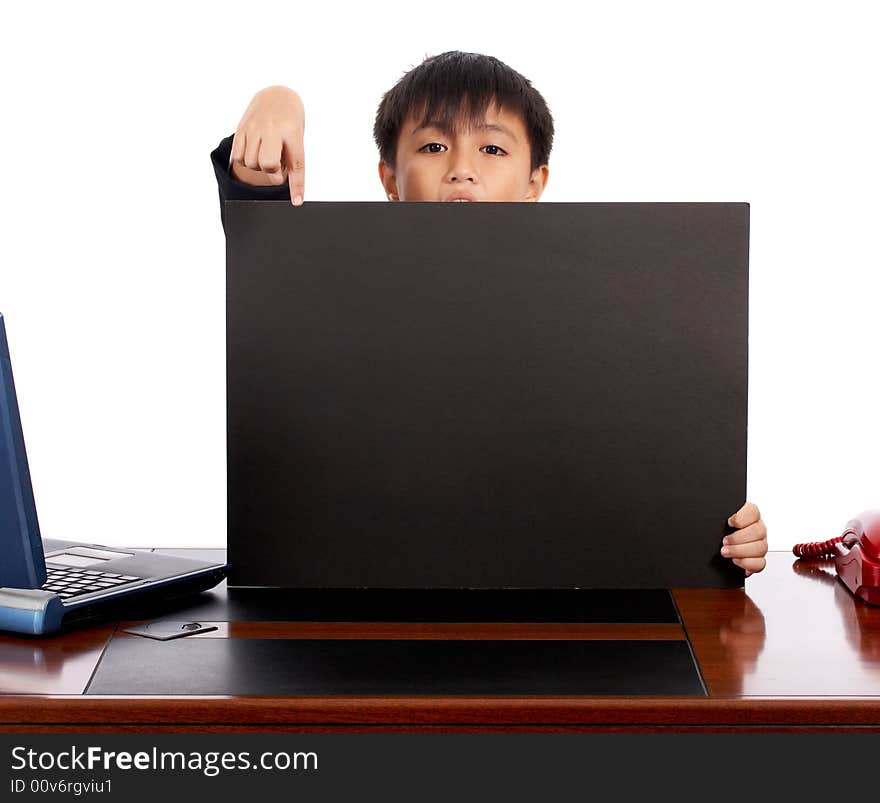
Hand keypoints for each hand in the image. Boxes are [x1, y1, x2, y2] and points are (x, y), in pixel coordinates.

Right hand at [230, 85, 305, 204]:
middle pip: (267, 164)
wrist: (277, 95)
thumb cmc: (290, 122)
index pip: (296, 164)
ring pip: (250, 163)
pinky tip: (253, 153)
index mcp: (291, 132)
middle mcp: (271, 129)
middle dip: (271, 171)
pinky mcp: (241, 129)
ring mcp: (254, 128)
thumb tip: (277, 181)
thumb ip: (290, 160)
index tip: (297, 202)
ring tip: (265, 155)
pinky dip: (245, 161)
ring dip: (258, 167)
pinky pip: (237, 156)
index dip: (296, 186)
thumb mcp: (297, 138)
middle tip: (276, 165)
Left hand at [721, 502, 766, 576]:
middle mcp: (757, 528)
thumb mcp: (717, 519)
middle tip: (724, 541)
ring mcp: (760, 544)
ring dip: (740, 551)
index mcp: (749, 515)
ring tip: (725, 551)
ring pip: (760, 548)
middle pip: (758, 532)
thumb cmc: (718, 530)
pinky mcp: (758, 559)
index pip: (753, 511)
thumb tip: (710, 509)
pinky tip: (735, 560)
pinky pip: (760, 563)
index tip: (729, 523)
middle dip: (737, 538)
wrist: (717, 547)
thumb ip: (717, 513)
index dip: (741, 518)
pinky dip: (747, 563)